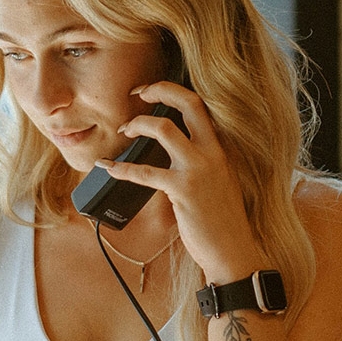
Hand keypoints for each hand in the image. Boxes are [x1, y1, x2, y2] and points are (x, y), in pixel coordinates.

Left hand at [97, 80, 268, 281]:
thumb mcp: (217, 182)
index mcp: (221, 148)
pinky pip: (146, 172)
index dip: (172, 91)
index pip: (200, 106)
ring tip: (123, 132)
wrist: (232, 250)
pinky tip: (109, 168)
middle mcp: (213, 152)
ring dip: (137, 125)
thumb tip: (166, 154)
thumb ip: (199, 163)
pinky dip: (122, 169)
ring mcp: (198, 169)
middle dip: (159, 90)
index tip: (150, 91)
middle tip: (136, 93)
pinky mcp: (184, 190)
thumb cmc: (221, 220)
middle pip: (189, 103)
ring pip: (163, 129)